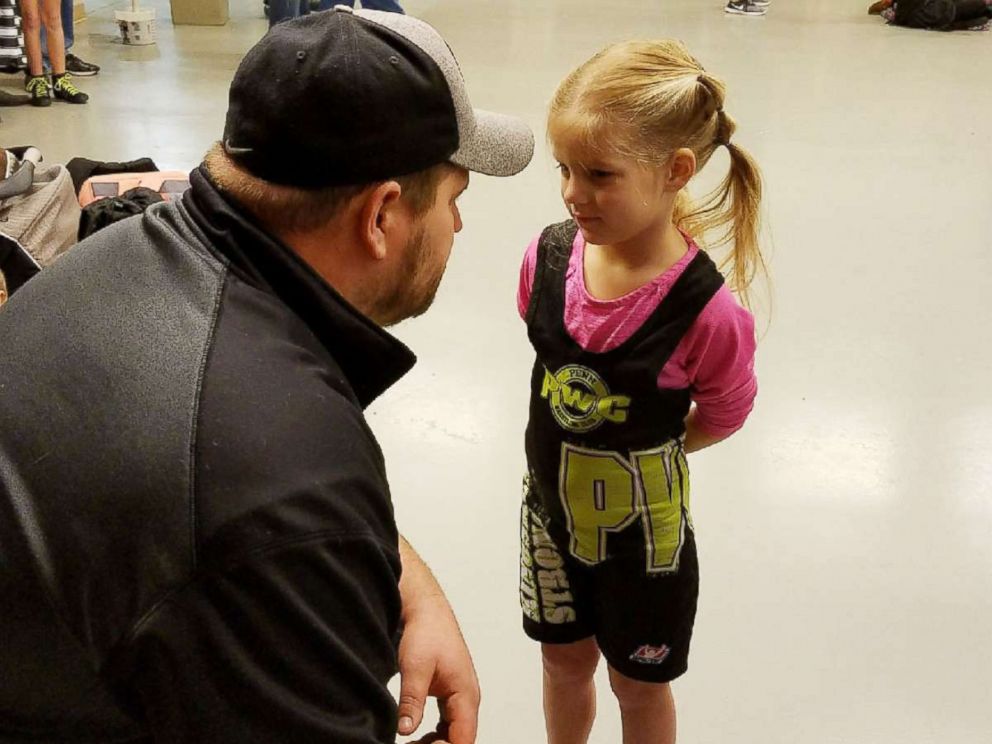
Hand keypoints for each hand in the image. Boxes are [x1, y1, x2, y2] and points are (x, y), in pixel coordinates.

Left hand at [397, 538, 479, 743]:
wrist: (427, 610)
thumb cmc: (428, 632)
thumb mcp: (415, 668)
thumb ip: (411, 701)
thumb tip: (406, 730)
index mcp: (466, 694)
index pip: (463, 739)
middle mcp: (467, 698)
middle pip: (461, 738)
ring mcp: (460, 696)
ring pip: (455, 732)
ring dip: (437, 743)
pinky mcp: (450, 692)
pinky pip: (448, 722)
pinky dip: (435, 734)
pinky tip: (417, 736)